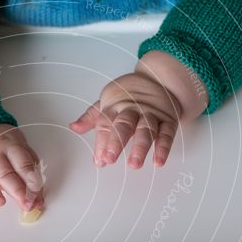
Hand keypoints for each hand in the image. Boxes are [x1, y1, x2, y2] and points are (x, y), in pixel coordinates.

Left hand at [69, 50, 208, 168]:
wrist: (158, 77)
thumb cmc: (128, 93)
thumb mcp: (106, 101)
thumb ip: (91, 117)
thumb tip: (73, 127)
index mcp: (114, 106)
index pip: (105, 124)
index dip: (101, 142)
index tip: (99, 160)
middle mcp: (132, 110)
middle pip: (124, 125)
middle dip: (116, 142)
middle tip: (110, 159)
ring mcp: (151, 114)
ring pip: (146, 130)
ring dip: (140, 147)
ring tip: (134, 164)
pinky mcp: (167, 119)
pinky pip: (167, 133)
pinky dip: (163, 147)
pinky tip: (158, 161)